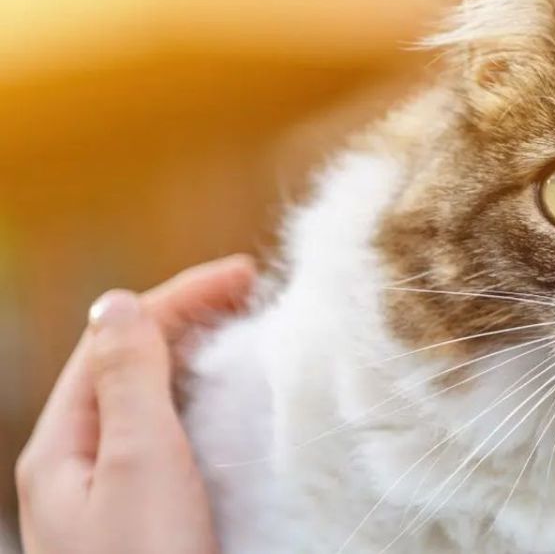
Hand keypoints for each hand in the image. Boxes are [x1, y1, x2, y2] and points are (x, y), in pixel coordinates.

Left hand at [16, 255, 256, 553]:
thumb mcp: (138, 462)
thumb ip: (128, 379)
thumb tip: (119, 303)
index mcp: (61, 448)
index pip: (117, 342)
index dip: (179, 297)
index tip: (247, 273)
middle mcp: (80, 468)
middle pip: (129, 368)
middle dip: (187, 321)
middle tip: (253, 294)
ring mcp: (113, 498)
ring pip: (150, 405)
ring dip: (195, 361)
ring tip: (246, 336)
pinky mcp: (149, 522)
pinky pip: (169, 444)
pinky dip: (202, 409)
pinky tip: (233, 409)